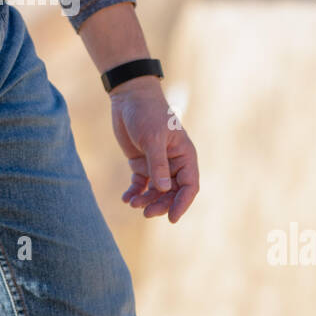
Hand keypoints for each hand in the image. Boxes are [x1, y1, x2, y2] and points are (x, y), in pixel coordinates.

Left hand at [108, 75, 199, 222]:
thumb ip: (158, 164)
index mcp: (185, 155)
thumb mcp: (153, 138)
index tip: (172, 218)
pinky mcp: (141, 163)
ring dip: (146, 200)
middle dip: (160, 204)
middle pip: (172, 192)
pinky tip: (127, 198)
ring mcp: (157, 164)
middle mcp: (173, 163)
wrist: (129, 98)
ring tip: (133, 203)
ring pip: (156, 191)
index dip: (182, 203)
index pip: (189, 185)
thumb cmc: (146, 113)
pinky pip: (141, 184)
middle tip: (145, 212)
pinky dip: (135, 192)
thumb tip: (165, 189)